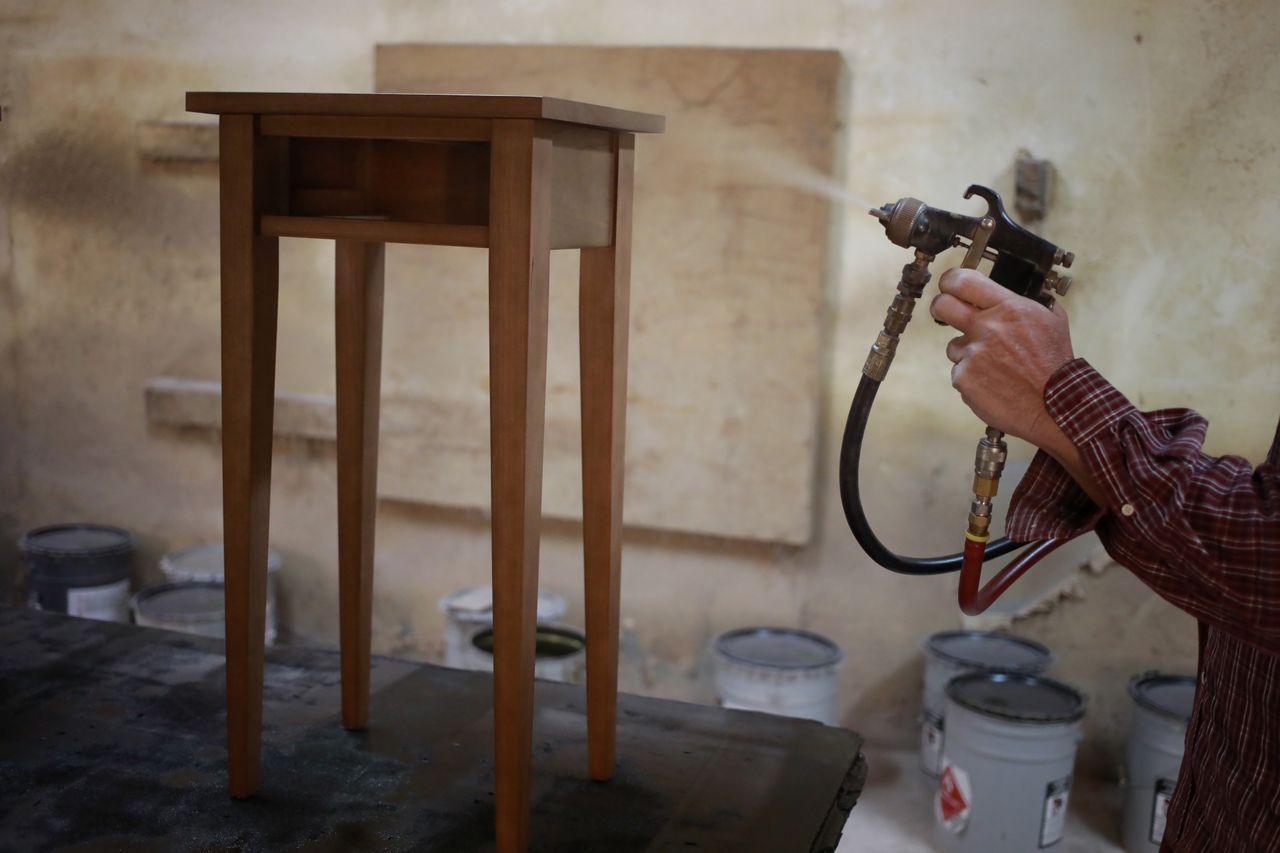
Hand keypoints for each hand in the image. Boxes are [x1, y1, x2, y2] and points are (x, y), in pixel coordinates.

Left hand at [928, 268, 1074, 447]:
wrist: (1054, 405)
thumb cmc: (1055, 365)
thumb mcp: (1053, 320)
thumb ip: (1032, 302)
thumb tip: (1022, 292)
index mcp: (1008, 308)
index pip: (963, 281)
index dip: (951, 281)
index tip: (950, 286)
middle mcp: (986, 327)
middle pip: (942, 306)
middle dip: (941, 307)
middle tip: (947, 313)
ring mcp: (972, 354)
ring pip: (955, 347)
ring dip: (968, 353)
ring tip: (995, 366)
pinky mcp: (964, 379)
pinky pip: (960, 373)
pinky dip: (973, 378)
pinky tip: (993, 383)